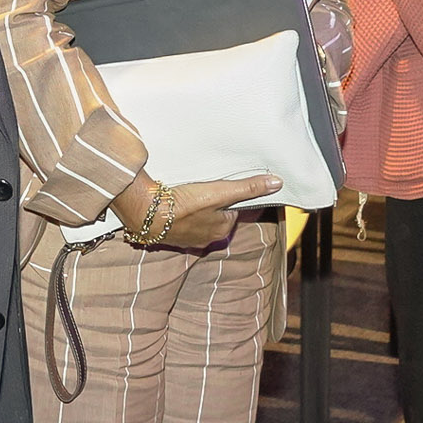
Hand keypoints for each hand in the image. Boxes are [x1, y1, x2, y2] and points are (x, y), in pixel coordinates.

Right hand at [111, 170, 281, 250]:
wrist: (144, 212)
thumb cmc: (184, 203)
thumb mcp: (220, 192)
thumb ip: (248, 188)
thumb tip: (277, 183)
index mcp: (223, 229)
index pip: (234, 208)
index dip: (228, 194)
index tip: (218, 184)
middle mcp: (208, 238)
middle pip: (217, 213)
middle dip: (212, 201)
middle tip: (201, 186)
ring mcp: (188, 239)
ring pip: (199, 218)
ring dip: (195, 207)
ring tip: (186, 193)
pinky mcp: (170, 236)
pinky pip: (181, 222)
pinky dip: (179, 213)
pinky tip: (172, 203)